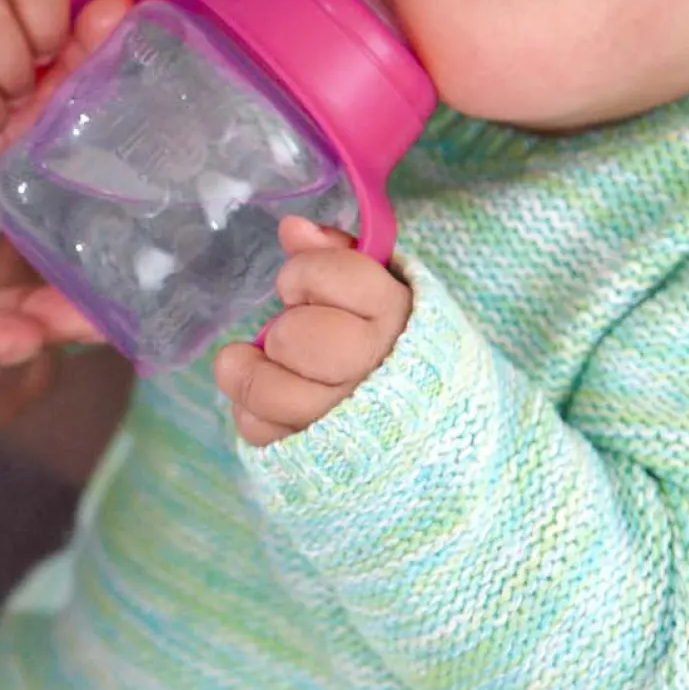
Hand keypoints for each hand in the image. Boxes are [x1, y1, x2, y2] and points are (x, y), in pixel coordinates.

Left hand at [213, 217, 411, 445]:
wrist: (439, 430)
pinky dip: (252, 412)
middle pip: (298, 338)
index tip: (299, 285)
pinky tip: (265, 402)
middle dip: (285, 330)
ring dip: (250, 372)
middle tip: (289, 334)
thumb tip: (291, 229)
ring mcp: (349, 422)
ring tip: (249, 361)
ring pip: (274, 393)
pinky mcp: (319, 460)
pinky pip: (263, 432)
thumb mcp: (381, 292)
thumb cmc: (398, 346)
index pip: (336, 277)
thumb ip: (337, 256)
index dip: (305, 274)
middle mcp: (376, 371)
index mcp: (397, 316)